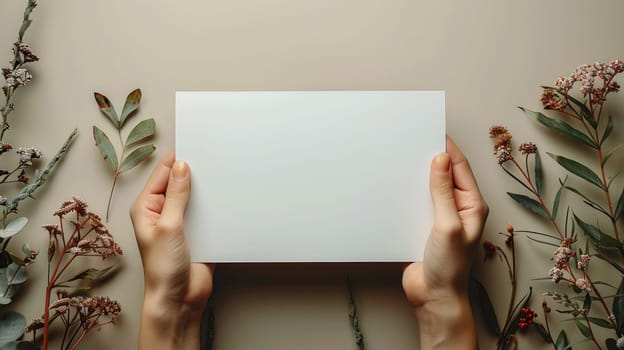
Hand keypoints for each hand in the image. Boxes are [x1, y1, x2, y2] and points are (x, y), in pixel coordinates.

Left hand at [131, 151, 213, 349]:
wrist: (180, 299)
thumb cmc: (163, 268)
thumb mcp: (169, 225)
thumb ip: (177, 195)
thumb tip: (181, 166)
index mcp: (147, 207)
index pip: (163, 173)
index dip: (178, 159)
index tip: (197, 145)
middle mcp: (163, 211)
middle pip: (180, 182)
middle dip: (195, 173)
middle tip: (214, 159)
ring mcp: (181, 222)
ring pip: (196, 197)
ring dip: (208, 190)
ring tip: (223, 176)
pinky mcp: (199, 232)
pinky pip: (208, 213)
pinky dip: (216, 206)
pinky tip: (227, 199)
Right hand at [402, 137, 487, 348]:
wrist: (433, 297)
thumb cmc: (449, 267)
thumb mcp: (448, 225)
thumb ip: (443, 192)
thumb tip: (440, 160)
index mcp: (472, 205)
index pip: (460, 167)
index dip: (447, 148)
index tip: (431, 130)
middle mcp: (458, 208)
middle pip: (445, 174)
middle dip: (430, 158)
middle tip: (413, 140)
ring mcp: (441, 217)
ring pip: (429, 187)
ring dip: (417, 175)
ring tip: (402, 158)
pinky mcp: (424, 226)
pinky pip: (416, 202)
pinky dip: (408, 192)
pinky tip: (395, 186)